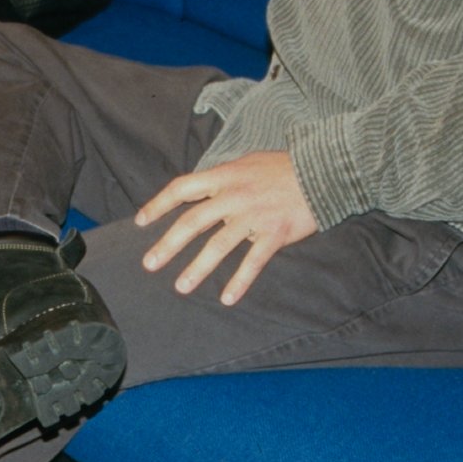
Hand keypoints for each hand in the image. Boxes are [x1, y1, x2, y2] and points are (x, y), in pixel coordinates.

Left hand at [134, 151, 316, 305]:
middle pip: (192, 222)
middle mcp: (233, 196)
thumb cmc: (282, 167)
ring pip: (218, 245)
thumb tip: (200, 189)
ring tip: (181, 287)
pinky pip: (253, 261)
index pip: (181, 188)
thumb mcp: (246, 163)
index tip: (140, 222)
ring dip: (197, 268)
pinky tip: (227, 298)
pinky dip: (240, 281)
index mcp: (223, 176)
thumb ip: (222, 178)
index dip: (158, 204)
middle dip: (168, 244)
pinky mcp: (274, 233)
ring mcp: (254, 216)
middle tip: (149, 264)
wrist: (322, 170)